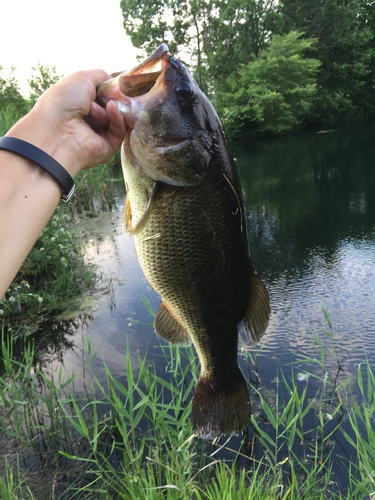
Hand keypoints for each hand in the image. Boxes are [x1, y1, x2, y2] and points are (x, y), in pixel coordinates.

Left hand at [6, 70, 126, 176]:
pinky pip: (120, 130)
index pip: (105, 95)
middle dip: (114, 98)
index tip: (117, 84)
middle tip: (109, 95)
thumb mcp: (82, 78)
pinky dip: (117, 117)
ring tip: (93, 108)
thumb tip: (117, 84)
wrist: (56, 130)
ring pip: (118, 117)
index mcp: (81, 104)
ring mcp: (99, 133)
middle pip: (115, 106)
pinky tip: (110, 109)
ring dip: (109, 108)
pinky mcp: (108, 146)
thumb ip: (102, 77)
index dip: (112, 89)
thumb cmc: (63, 101)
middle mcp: (90, 119)